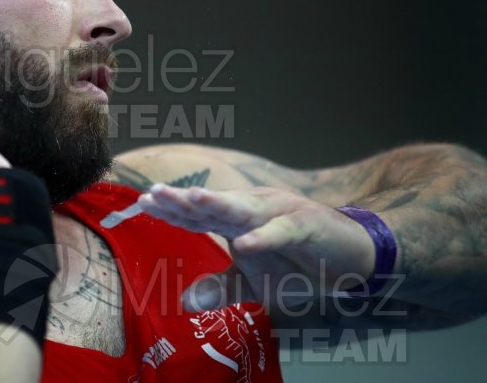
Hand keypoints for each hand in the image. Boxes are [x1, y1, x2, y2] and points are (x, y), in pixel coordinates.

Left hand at [137, 185, 376, 311]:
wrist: (353, 259)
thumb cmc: (298, 264)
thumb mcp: (255, 283)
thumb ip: (222, 288)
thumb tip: (185, 300)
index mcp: (238, 218)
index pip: (198, 214)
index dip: (172, 208)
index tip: (142, 202)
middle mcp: (254, 208)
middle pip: (213, 205)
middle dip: (183, 199)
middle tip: (153, 193)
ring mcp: (279, 213)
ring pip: (243, 208)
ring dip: (217, 204)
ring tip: (190, 200)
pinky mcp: (306, 226)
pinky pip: (281, 231)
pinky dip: (264, 236)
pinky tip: (245, 243)